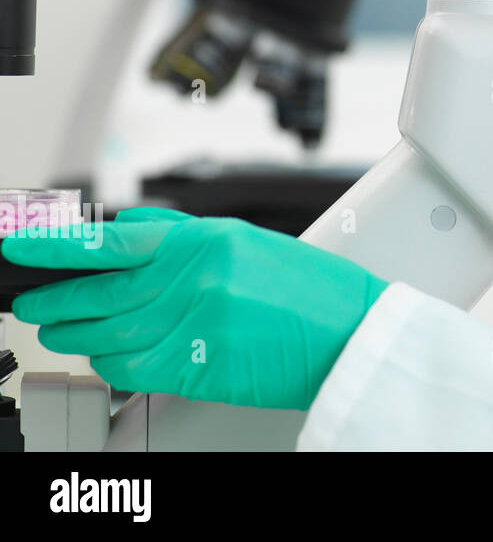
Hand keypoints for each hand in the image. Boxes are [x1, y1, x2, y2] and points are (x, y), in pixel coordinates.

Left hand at [1, 207, 387, 409]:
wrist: (353, 332)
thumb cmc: (311, 290)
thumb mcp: (250, 243)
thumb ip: (186, 236)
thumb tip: (129, 231)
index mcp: (210, 239)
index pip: (113, 240)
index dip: (57, 246)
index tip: (21, 246)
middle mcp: (199, 278)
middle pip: (103, 292)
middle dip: (60, 299)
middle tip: (37, 300)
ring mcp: (198, 323)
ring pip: (112, 334)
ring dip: (80, 335)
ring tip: (66, 331)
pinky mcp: (201, 365)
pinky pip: (134, 368)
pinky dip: (112, 364)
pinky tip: (108, 356)